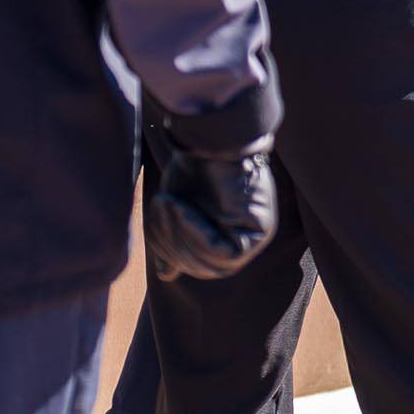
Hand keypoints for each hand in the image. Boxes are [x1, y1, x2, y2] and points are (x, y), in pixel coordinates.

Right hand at [145, 133, 277, 280]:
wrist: (213, 139)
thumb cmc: (195, 167)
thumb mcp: (178, 208)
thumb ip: (176, 240)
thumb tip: (167, 274)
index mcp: (224, 238)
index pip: (195, 266)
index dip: (170, 251)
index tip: (153, 224)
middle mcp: (242, 240)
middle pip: (203, 269)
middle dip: (173, 242)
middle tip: (161, 206)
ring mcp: (254, 237)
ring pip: (212, 265)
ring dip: (181, 236)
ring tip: (170, 203)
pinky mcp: (260, 230)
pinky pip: (226, 253)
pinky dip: (199, 236)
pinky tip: (185, 210)